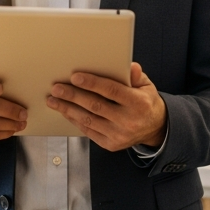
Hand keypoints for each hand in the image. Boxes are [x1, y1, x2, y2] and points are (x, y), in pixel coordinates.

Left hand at [46, 62, 167, 151]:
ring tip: (54, 100)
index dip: (92, 83)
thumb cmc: (146, 103)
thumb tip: (129, 66)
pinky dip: (75, 120)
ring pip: (88, 120)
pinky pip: (88, 131)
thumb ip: (135, 76)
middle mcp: (128, 120)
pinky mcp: (110, 144)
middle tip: (57, 88)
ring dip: (68, 109)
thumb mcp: (147, 86)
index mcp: (138, 103)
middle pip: (95, 106)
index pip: (112, 91)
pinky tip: (65, 111)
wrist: (154, 128)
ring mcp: (118, 134)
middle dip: (73, 96)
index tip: (75, 77)